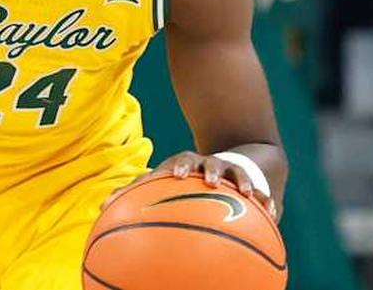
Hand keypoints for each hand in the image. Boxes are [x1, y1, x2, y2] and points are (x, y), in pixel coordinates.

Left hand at [103, 151, 274, 214]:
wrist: (218, 167)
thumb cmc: (182, 185)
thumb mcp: (163, 189)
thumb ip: (136, 199)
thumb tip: (102, 208)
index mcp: (181, 167)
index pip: (175, 163)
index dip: (178, 167)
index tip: (178, 175)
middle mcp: (202, 165)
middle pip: (201, 162)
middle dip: (203, 169)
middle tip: (204, 179)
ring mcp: (224, 170)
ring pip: (230, 170)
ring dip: (237, 179)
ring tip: (244, 192)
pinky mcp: (243, 179)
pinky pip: (255, 188)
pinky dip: (263, 199)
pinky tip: (271, 211)